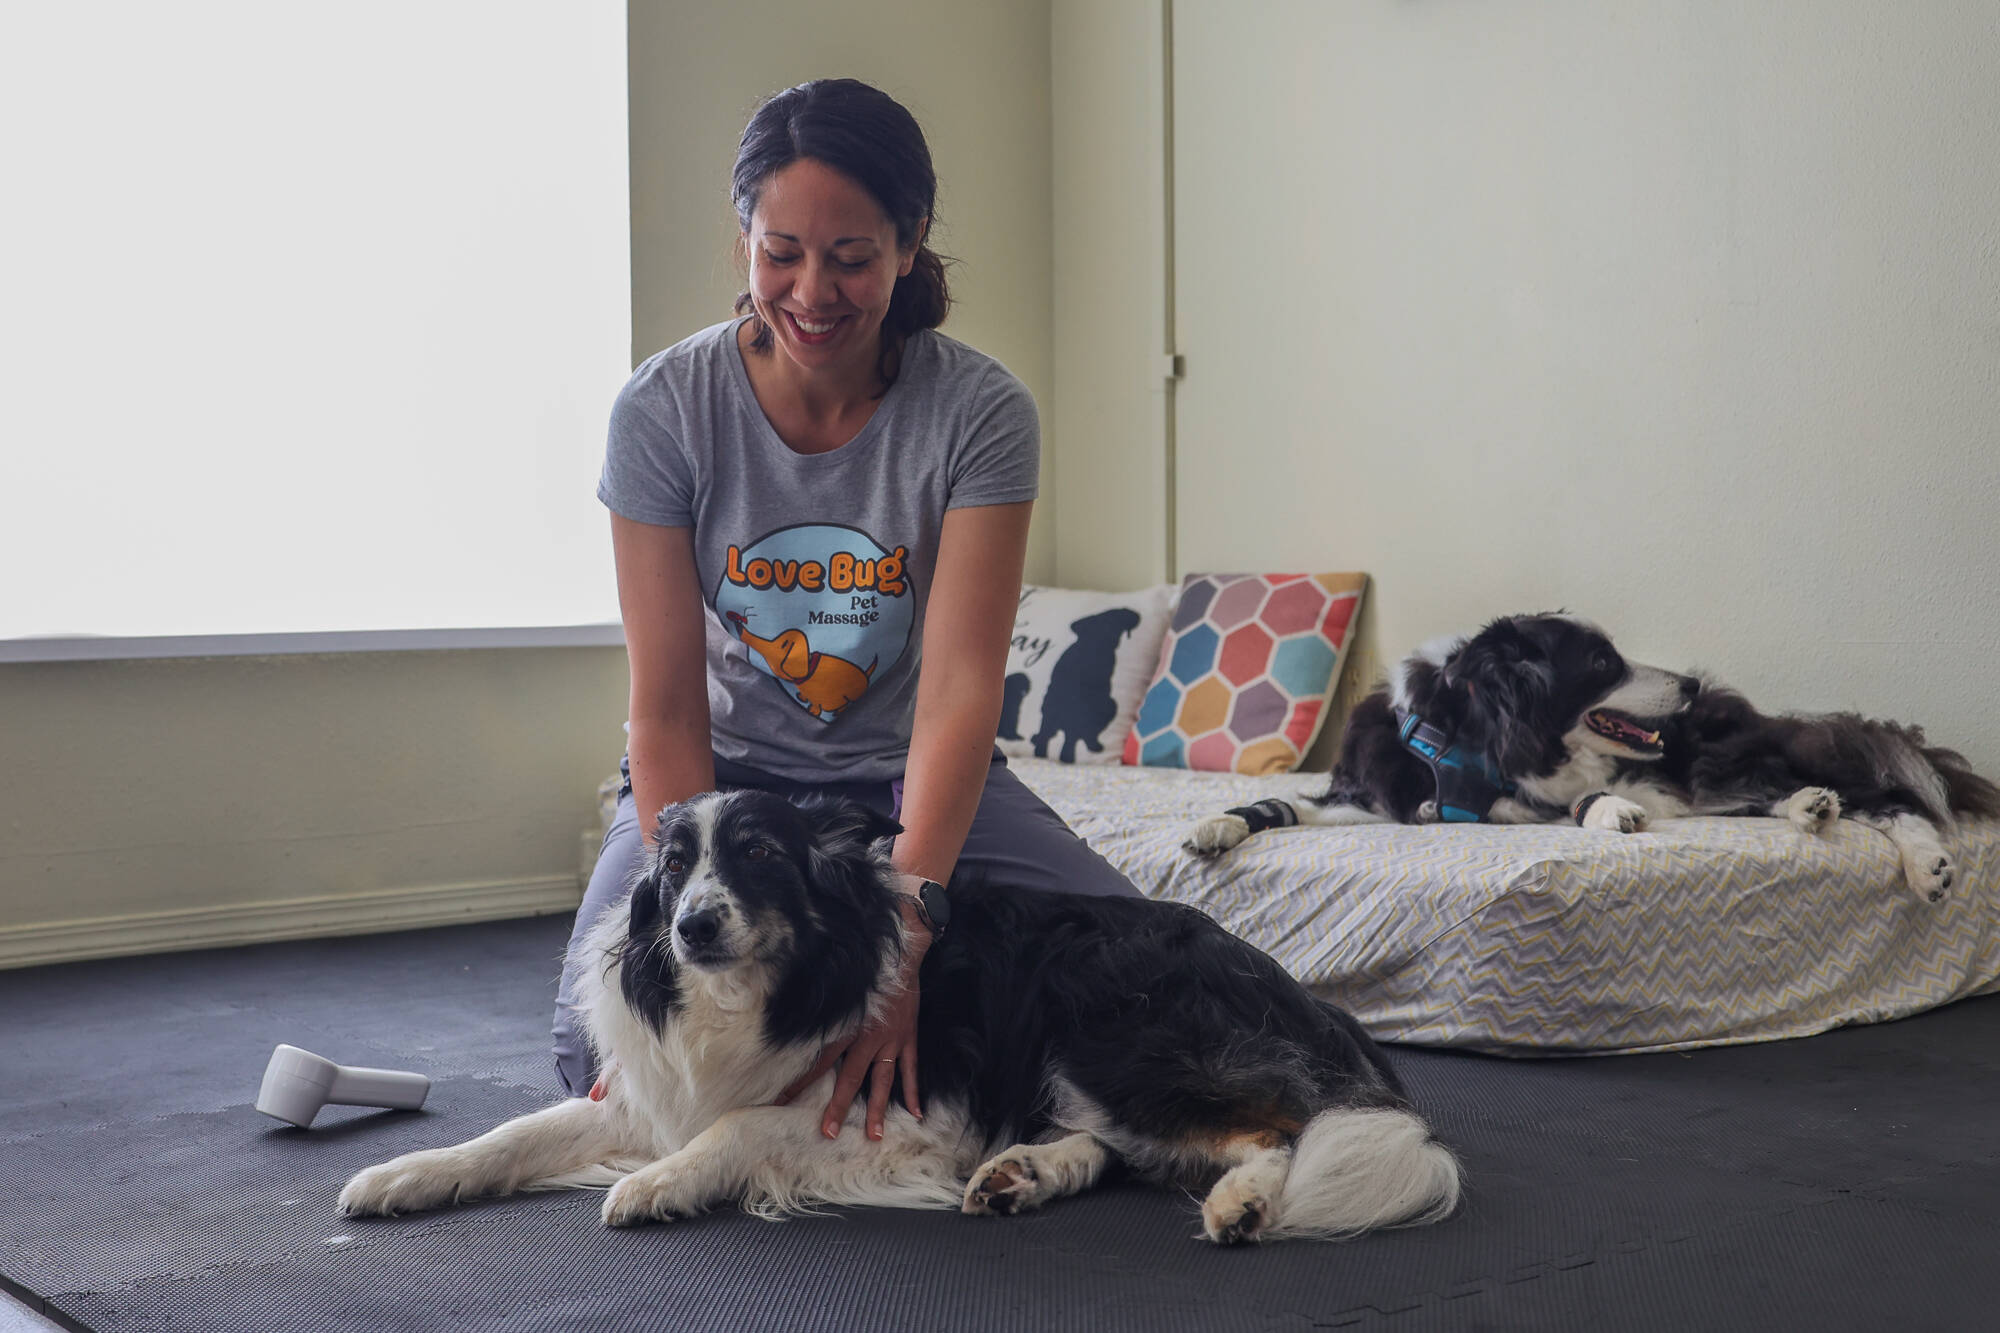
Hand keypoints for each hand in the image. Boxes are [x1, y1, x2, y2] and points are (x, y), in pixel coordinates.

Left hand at [776, 905, 929, 1139]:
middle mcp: (869, 1039)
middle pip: (850, 1079)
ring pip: (882, 1081)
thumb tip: (791, 1017)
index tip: (782, 1101)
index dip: (800, 1082)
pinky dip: (913, 1091)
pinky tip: (916, 1113)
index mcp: (848, 1028)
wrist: (901, 953)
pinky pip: (910, 1068)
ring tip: (874, 1135)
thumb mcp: (838, 988)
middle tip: (829, 1133)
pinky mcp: (908, 1037)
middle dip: (839, 1107)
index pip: (819, 1062)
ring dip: (877, 1109)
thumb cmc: (867, 969)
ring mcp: (891, 1040)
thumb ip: (821, 1008)